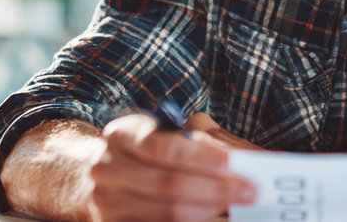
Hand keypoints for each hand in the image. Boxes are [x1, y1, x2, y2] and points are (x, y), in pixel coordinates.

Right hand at [87, 112, 257, 221]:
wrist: (97, 171)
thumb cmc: (141, 149)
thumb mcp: (159, 133)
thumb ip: (191, 143)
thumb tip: (235, 161)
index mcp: (120, 135)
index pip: (164, 146)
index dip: (203, 157)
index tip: (236, 165)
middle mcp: (107, 168)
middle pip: (168, 183)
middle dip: (215, 188)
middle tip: (249, 191)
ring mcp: (105, 201)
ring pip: (166, 212)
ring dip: (207, 209)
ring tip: (234, 204)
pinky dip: (192, 221)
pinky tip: (211, 215)